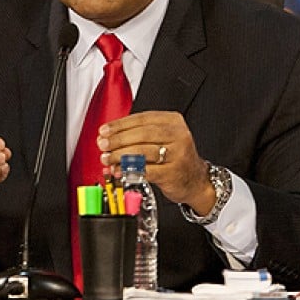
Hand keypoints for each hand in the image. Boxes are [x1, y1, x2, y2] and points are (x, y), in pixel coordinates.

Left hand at [96, 111, 213, 213]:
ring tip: (107, 158)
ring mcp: (177, 154)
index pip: (142, 118)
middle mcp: (178, 135)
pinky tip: (119, 171)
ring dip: (120, 155)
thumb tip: (110, 137)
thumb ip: (140, 134)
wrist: (196, 181)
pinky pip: (146, 170)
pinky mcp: (173, 173)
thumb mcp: (164, 138)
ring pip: (143, 152)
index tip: (104, 130)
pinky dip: (129, 171)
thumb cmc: (176, 158)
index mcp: (173, 121)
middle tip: (103, 144)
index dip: (120, 124)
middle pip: (142, 134)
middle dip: (118, 140)